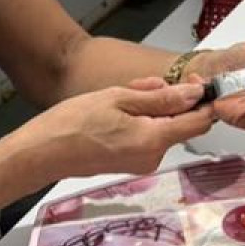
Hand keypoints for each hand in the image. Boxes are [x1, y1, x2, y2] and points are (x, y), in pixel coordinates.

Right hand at [25, 79, 217, 179]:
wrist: (41, 153)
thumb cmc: (74, 123)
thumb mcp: (119, 99)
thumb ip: (161, 97)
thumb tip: (194, 94)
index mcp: (154, 140)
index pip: (200, 122)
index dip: (202, 99)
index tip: (191, 82)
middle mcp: (153, 157)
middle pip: (181, 123)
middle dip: (170, 100)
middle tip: (142, 85)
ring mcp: (142, 163)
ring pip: (163, 127)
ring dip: (151, 107)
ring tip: (122, 96)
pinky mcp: (130, 163)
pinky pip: (148, 136)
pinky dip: (141, 120)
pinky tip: (117, 110)